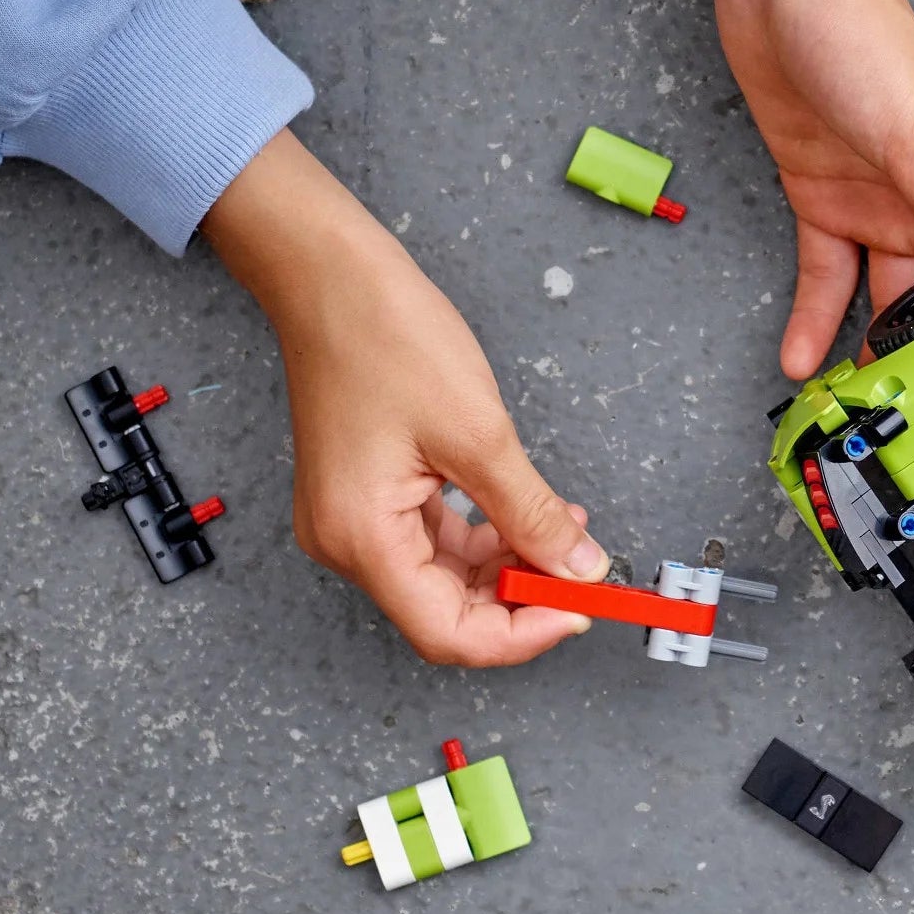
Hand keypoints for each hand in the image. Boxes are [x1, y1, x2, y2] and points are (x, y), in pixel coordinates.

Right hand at [202, 131, 607, 664]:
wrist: (330, 278)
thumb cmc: (386, 338)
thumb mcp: (479, 433)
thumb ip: (530, 513)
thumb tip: (578, 568)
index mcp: (362, 538)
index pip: (448, 633)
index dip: (521, 635)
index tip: (579, 609)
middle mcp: (348, 541)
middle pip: (447, 610)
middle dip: (521, 596)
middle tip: (583, 569)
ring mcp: (355, 518)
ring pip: (445, 575)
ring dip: (509, 561)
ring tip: (565, 530)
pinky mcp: (369, 494)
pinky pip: (434, 537)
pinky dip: (486, 533)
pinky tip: (528, 510)